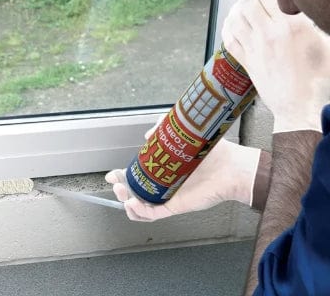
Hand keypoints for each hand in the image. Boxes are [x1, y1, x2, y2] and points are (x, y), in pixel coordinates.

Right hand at [105, 137, 260, 221]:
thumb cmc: (211, 152)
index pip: (138, 175)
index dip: (122, 176)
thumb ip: (163, 128)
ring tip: (124, 194)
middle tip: (116, 183)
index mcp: (163, 168)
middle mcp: (164, 183)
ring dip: (128, 202)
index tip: (113, 174)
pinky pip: (154, 214)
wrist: (230, 168)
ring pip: (141, 205)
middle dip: (120, 189)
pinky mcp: (175, 206)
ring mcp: (168, 196)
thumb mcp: (182, 133)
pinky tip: (133, 204)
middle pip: (135, 191)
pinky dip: (140, 212)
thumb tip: (146, 135)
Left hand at [222, 0, 329, 132]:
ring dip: (236, 8)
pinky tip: (231, 23)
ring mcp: (254, 49)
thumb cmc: (318, 79)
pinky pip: (229, 40)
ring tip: (242, 3)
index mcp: (291, 27)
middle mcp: (269, 35)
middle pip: (248, 3)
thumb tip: (308, 9)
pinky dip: (228, 28)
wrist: (299, 107)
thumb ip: (313, 24)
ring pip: (236, 19)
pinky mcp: (246, 62)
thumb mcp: (326, 45)